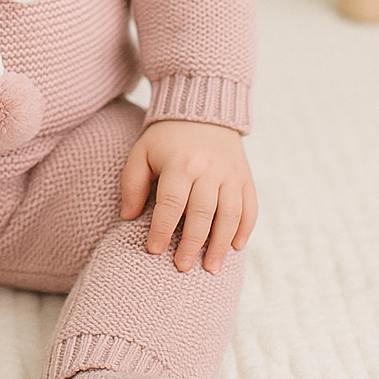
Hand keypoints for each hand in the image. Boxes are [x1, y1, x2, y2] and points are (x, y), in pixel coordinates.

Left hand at [119, 119, 255, 273]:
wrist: (202, 111)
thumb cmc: (165, 138)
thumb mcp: (141, 153)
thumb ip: (132, 183)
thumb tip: (128, 217)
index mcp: (180, 163)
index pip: (171, 203)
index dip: (163, 229)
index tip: (155, 250)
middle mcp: (208, 169)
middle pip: (202, 214)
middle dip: (192, 244)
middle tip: (182, 267)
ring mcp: (230, 174)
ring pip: (230, 215)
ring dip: (221, 244)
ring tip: (211, 268)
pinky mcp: (245, 177)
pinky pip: (250, 207)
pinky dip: (245, 229)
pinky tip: (236, 247)